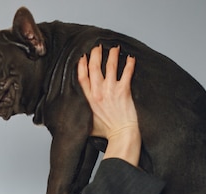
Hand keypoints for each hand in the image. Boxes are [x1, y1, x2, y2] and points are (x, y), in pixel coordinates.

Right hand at [78, 45, 140, 164]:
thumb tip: (75, 115)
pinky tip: (131, 57)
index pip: (82, 77)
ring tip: (114, 47)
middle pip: (94, 67)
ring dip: (112, 55)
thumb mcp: (87, 124)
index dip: (81, 65)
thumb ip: (82, 115)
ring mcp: (111, 90)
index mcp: (88, 99)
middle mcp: (98, 92)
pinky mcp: (124, 91)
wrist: (121, 135)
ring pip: (110, 66)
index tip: (82, 56)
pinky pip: (126, 73)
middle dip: (95, 54)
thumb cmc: (106, 133)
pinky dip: (129, 64)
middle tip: (97, 46)